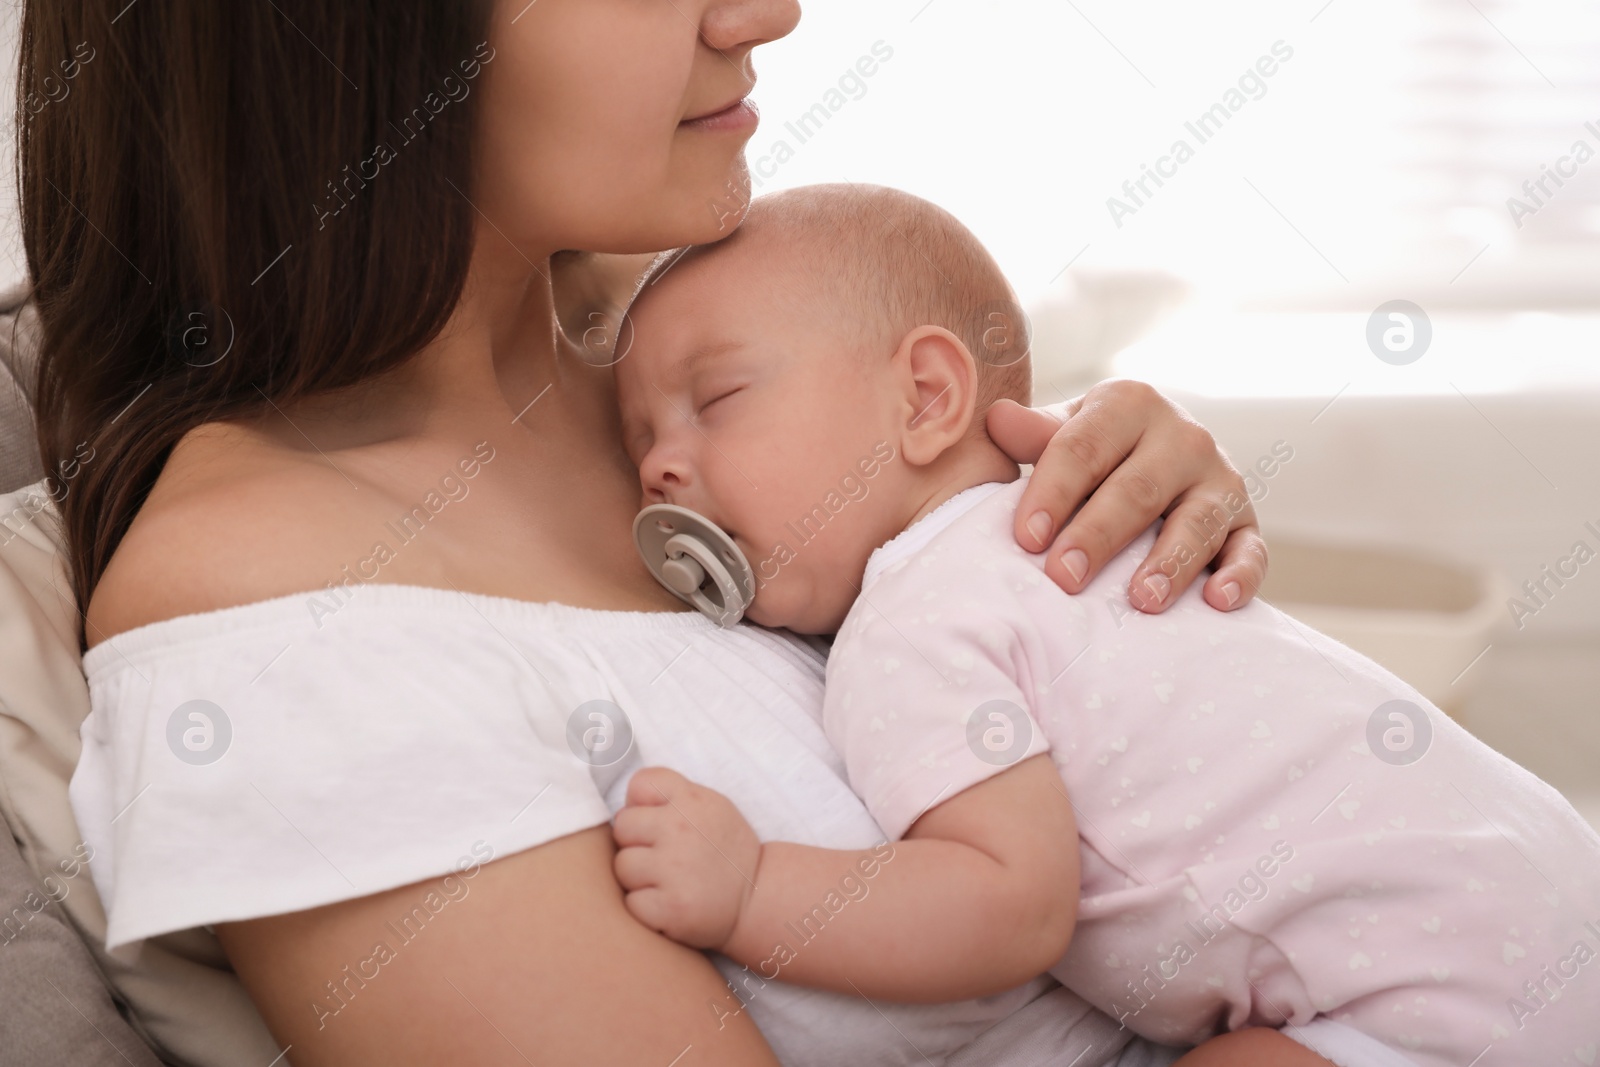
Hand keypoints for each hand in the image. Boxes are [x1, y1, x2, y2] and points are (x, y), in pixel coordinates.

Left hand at [611, 767, 760, 951]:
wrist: (758, 896)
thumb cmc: (725, 848)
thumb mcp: (710, 805)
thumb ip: (671, 794)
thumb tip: (625, 803)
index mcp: (692, 800)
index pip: (639, 785)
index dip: (642, 805)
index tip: (659, 823)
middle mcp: (681, 829)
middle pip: (622, 827)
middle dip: (636, 842)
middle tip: (663, 856)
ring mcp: (674, 870)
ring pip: (622, 866)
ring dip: (638, 877)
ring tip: (667, 880)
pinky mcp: (670, 908)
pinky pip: (631, 903)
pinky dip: (645, 907)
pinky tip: (669, 902)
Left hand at [987, 380, 1266, 613]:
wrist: (1161, 452)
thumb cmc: (1097, 451)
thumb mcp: (1066, 434)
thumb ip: (1034, 435)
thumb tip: (996, 419)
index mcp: (1129, 405)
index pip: (1083, 449)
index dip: (1053, 494)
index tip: (1026, 538)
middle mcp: (1183, 436)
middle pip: (1136, 490)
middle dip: (1099, 535)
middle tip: (1065, 578)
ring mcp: (1221, 479)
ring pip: (1197, 522)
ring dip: (1170, 563)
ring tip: (1140, 600)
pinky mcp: (1247, 522)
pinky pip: (1251, 550)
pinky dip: (1240, 575)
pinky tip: (1217, 602)